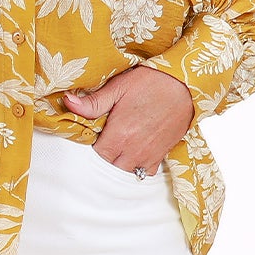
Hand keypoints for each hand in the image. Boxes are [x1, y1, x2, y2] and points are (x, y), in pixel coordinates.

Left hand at [62, 66, 194, 172]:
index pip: (96, 155)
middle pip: (109, 166)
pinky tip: (133, 154)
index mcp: (119, 135)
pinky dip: (137, 167)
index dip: (91, 147)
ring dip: (119, 164)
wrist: (186, 85)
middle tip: (104, 142)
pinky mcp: (160, 156)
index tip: (92, 137)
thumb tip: (67, 102)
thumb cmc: (151, 82)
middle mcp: (133, 150)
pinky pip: (144, 172)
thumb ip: (93, 102)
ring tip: (117, 149)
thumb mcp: (119, 87)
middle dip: (104, 157)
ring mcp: (148, 155)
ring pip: (126, 171)